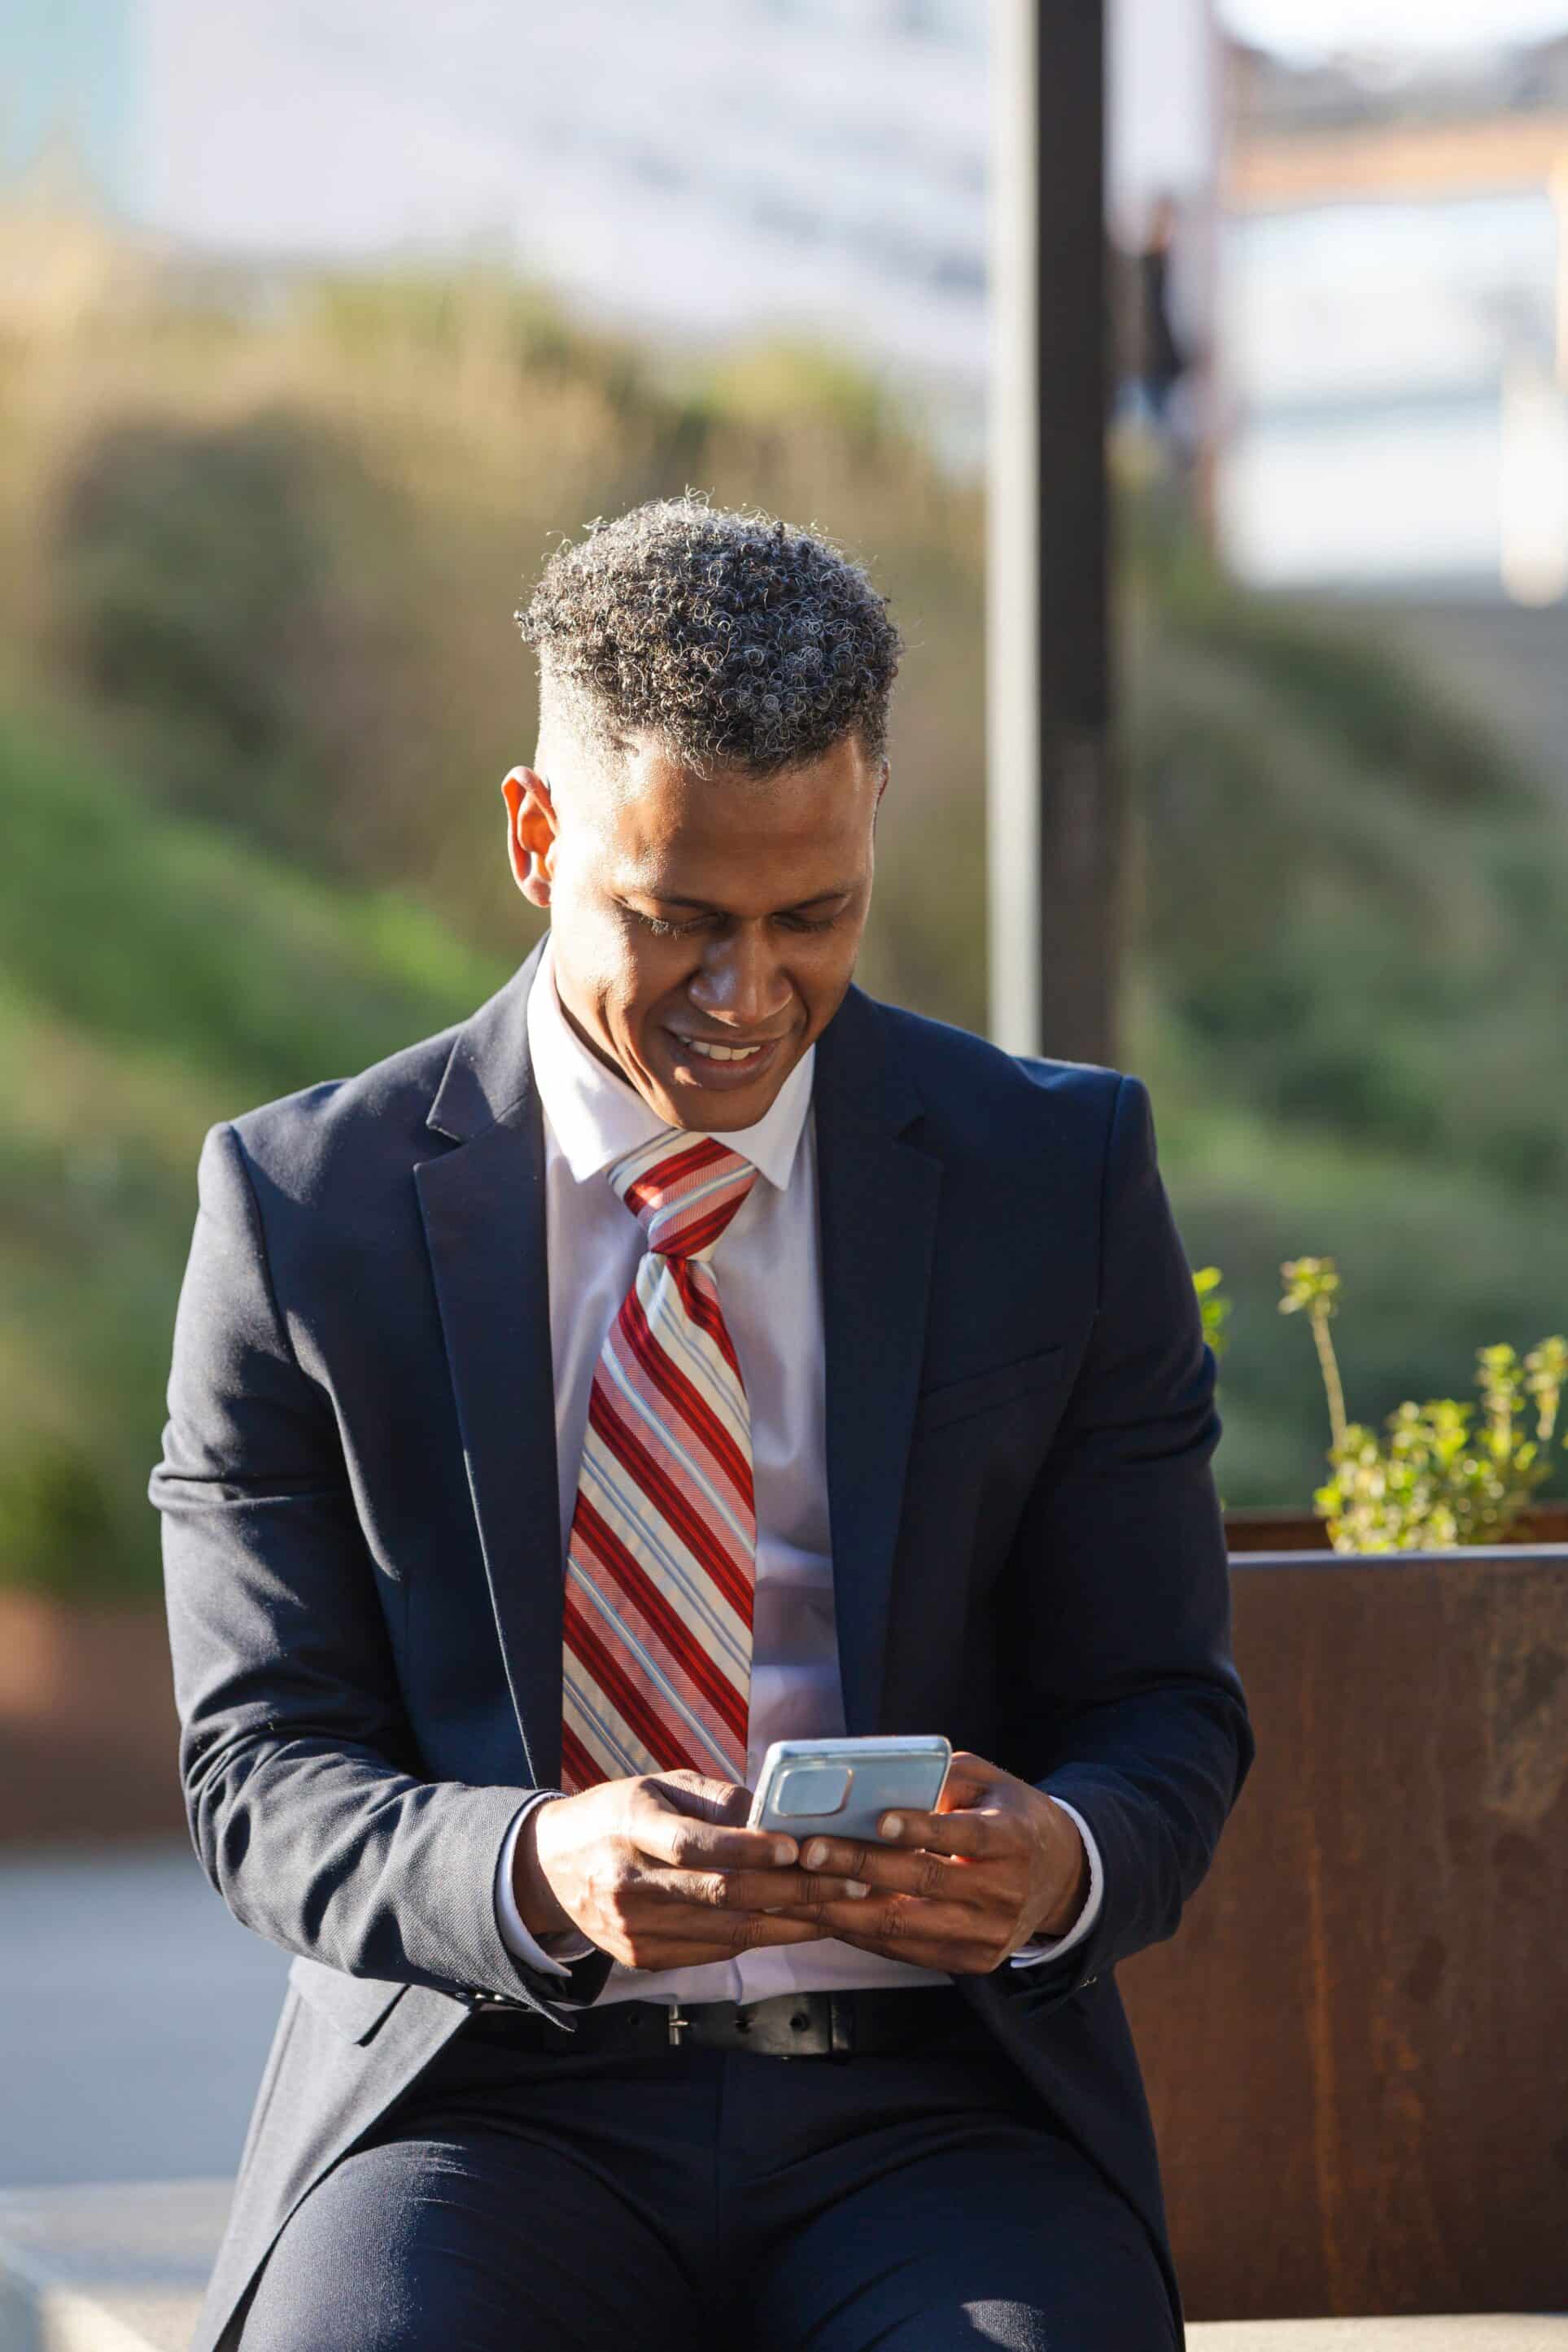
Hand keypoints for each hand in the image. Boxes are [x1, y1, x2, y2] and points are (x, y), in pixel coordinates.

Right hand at [514, 1769, 869, 1971]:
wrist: (550, 1869)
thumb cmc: (618, 1814)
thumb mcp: (658, 1786)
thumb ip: (716, 1800)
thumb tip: (778, 1813)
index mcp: (630, 1827)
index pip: (693, 1845)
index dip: (747, 1849)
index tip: (797, 1847)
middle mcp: (629, 1884)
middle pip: (722, 1894)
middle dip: (794, 1890)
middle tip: (850, 1879)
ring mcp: (634, 1929)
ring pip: (727, 1932)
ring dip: (792, 1922)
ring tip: (841, 1906)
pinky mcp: (643, 1958)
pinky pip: (714, 1950)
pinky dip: (762, 1938)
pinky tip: (799, 1925)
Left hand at [771, 1751, 1089, 1974]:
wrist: (1061, 1879)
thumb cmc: (1009, 1817)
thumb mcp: (991, 1782)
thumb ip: (945, 1776)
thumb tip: (879, 1777)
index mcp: (1014, 1840)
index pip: (965, 1837)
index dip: (923, 1829)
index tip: (880, 1819)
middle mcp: (1005, 1892)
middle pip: (924, 1883)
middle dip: (860, 1867)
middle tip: (808, 1851)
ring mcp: (988, 1935)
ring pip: (905, 1926)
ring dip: (845, 1910)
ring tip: (798, 1890)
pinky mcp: (972, 1962)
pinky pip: (905, 1950)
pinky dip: (860, 1933)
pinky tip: (822, 1914)